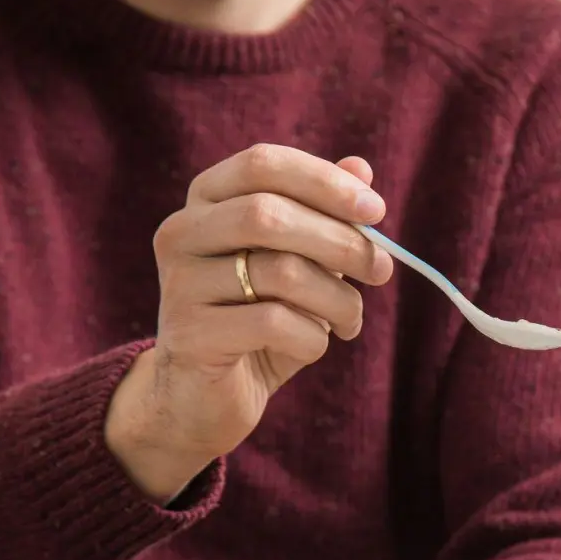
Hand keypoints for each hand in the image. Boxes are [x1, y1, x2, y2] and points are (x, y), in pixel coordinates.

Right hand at [105, 144, 395, 501]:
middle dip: (342, 243)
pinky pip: (275, 324)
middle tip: (381, 270)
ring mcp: (179, 284)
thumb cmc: (259, 318)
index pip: (263, 164)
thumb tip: (361, 167)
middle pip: (270, 216)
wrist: (205, 395)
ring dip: (338, 299)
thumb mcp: (297, 262)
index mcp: (205, 200)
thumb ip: (323, 215)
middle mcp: (182, 233)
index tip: (376, 211)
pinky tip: (315, 345)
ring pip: (281, 273)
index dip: (325, 182)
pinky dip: (314, 337)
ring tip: (350, 319)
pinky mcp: (190, 336)